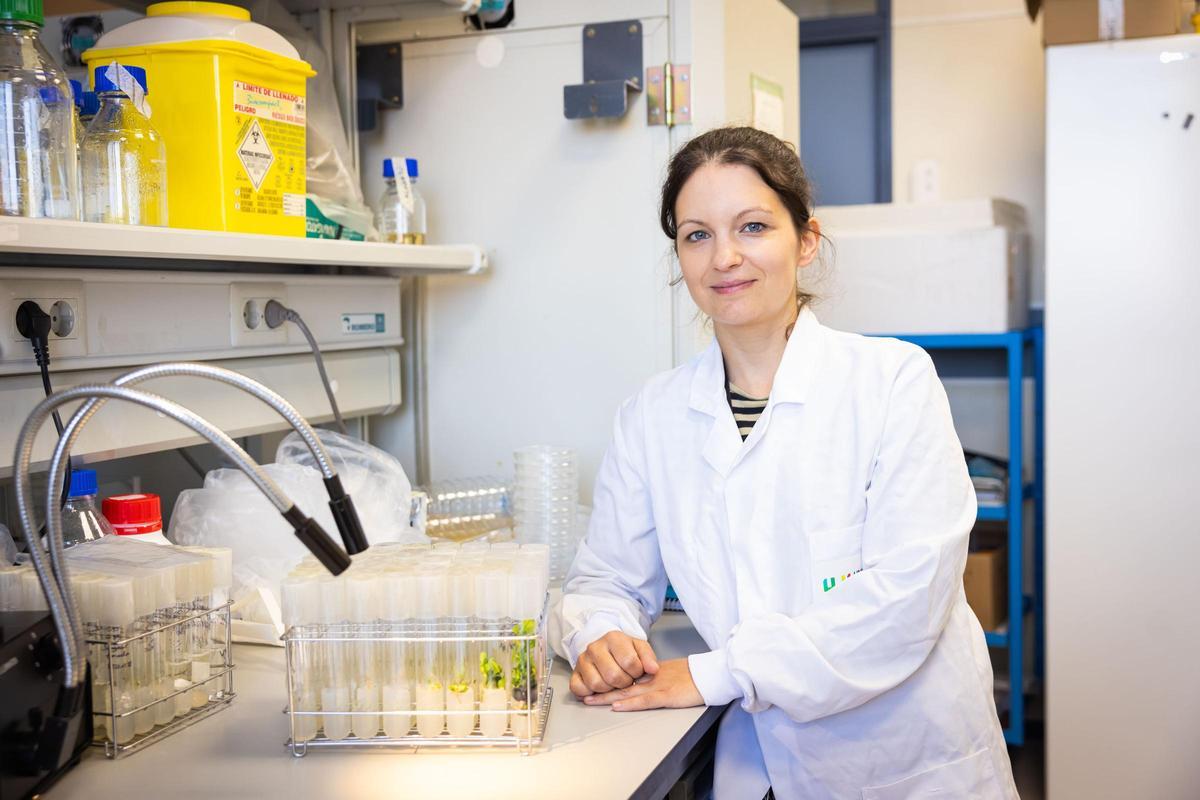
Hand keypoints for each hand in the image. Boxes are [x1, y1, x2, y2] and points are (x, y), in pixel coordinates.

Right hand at [569, 631, 659, 697]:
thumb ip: (649, 658)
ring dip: (609, 689)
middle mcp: (595, 647)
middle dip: (624, 683)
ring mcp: (582, 661)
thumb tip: (653, 669)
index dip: (637, 672)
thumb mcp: (640, 648)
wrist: (604, 648)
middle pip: (613, 676)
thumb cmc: (623, 651)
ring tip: (614, 683)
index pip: (629, 662)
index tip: (637, 671)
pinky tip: (600, 688)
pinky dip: (590, 694)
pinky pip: (579, 689)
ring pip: (597, 684)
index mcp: (613, 638)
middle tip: (626, 679)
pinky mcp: (574, 674)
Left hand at [581, 658, 703, 711]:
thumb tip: (641, 682)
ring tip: (592, 701)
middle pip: (622, 685)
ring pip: (628, 692)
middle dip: (602, 690)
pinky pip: (645, 700)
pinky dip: (630, 704)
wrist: (710, 674)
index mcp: (651, 673)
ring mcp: (658, 687)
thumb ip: (655, 677)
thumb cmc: (694, 675)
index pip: (625, 677)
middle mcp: (650, 678)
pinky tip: (618, 706)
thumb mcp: (670, 673)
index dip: (608, 682)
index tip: (594, 686)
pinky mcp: (667, 696)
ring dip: (609, 697)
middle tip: (585, 695)